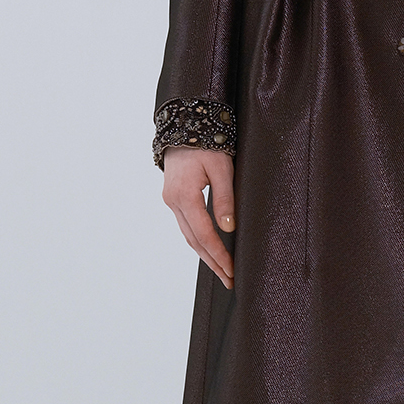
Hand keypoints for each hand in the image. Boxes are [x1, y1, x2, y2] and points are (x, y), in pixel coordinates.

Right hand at [161, 147, 235, 288]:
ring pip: (188, 235)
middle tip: (229, 279)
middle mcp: (173, 202)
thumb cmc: (206, 143)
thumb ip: (225, 198)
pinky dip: (198, 240)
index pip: (204, 234)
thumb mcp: (222, 168)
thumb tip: (228, 229)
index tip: (231, 270)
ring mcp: (171, 201)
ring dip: (205, 254)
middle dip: (212, 262)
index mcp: (184, 196)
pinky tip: (209, 250)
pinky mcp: (174, 198)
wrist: (183, 124)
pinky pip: (186, 225)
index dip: (218, 255)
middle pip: (194, 241)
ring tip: (221, 271)